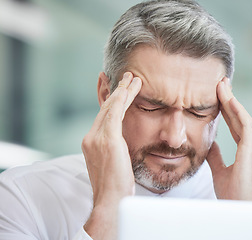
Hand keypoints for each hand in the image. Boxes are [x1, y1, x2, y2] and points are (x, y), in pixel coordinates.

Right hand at [81, 72, 141, 238]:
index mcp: (92, 143)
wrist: (109, 200)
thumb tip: (121, 144)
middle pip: (105, 108)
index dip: (111, 101)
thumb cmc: (115, 186)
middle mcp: (91, 137)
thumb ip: (114, 149)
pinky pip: (115, 113)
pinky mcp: (107, 140)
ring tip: (133, 78)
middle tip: (126, 77)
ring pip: (111, 107)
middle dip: (117, 91)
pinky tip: (129, 88)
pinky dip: (122, 99)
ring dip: (123, 91)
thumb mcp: (113, 163)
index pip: (103, 117)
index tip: (118, 90)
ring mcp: (97, 138)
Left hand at [206, 79, 251, 200]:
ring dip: (232, 101)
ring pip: (243, 118)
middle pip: (240, 118)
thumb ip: (217, 156)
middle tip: (220, 83)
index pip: (236, 125)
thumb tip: (210, 144)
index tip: (218, 96)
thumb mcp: (220, 171)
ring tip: (221, 85)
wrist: (240, 210)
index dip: (227, 110)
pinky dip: (236, 111)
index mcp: (248, 151)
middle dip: (229, 100)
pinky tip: (227, 100)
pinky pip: (245, 125)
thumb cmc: (233, 194)